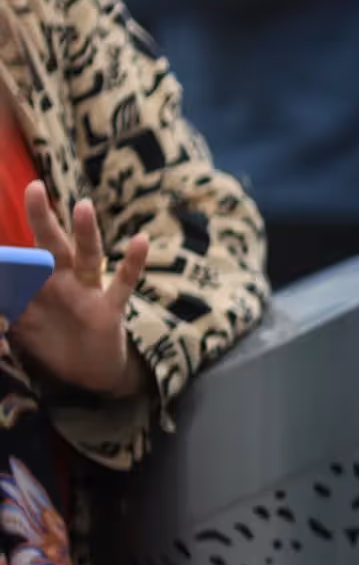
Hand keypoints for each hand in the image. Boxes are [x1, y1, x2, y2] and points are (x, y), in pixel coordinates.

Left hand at [9, 183, 148, 397]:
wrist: (86, 376)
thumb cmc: (53, 344)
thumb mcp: (21, 328)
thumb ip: (7, 309)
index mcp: (38, 285)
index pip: (22, 258)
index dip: (8, 250)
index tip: (9, 222)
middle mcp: (63, 282)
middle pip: (52, 245)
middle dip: (43, 219)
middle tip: (33, 188)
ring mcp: (89, 292)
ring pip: (88, 257)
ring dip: (86, 232)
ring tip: (83, 206)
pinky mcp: (110, 309)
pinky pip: (124, 283)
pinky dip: (133, 263)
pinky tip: (140, 241)